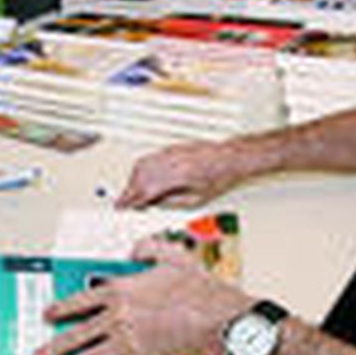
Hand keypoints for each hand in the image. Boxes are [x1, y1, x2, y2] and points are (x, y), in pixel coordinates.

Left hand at [33, 239, 250, 354]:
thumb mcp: (173, 256)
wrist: (218, 318)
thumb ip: (149, 249)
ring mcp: (127, 344)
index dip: (61, 308)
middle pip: (75, 334)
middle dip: (53, 346)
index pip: (80, 301)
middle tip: (39, 354)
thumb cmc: (200, 291)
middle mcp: (117, 319)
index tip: (48, 315)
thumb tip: (136, 249)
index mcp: (121, 291)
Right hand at [116, 140, 245, 208]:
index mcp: (177, 177)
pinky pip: (150, 157)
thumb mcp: (197, 199)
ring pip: (142, 165)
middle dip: (129, 190)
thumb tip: (153, 204)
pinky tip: (142, 176)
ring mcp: (170, 152)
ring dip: (134, 179)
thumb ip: (172, 203)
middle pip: (140, 176)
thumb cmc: (220, 177)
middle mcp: (171, 162)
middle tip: (126, 201)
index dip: (132, 200)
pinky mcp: (172, 148)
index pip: (146, 190)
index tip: (125, 206)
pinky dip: (142, 168)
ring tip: (133, 191)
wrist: (230, 158)